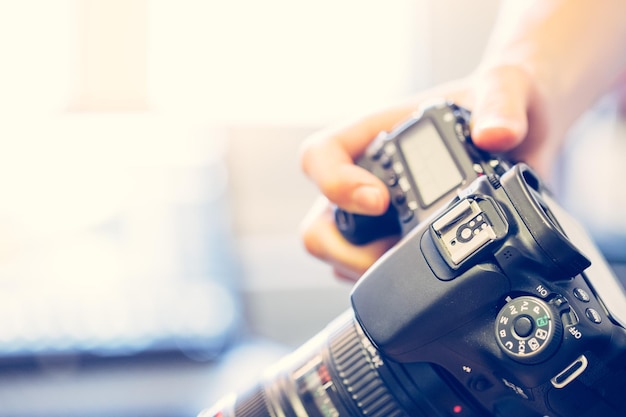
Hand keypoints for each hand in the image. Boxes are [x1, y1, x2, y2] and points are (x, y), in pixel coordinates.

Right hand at [300, 67, 553, 280]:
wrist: (519, 129)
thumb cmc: (497, 101)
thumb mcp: (505, 87)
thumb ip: (501, 102)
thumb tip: (496, 135)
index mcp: (374, 134)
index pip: (321, 156)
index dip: (336, 183)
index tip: (380, 200)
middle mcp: (365, 176)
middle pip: (319, 224)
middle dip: (348, 251)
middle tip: (396, 252)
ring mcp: (375, 213)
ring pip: (338, 254)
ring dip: (368, 269)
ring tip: (419, 265)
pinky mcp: (394, 239)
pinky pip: (367, 270)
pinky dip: (388, 279)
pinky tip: (427, 270)